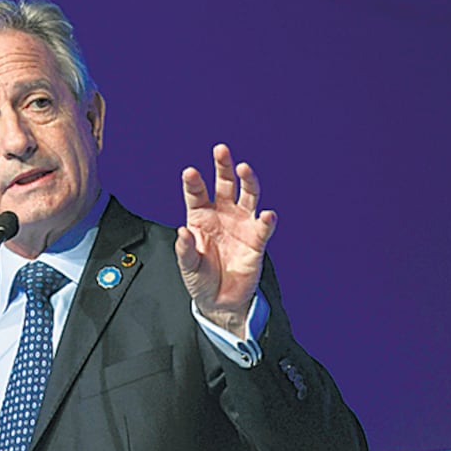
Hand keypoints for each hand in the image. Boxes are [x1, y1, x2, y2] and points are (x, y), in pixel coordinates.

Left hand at [174, 144, 276, 336]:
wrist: (220, 300)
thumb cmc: (201, 278)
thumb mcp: (188, 266)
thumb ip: (185, 249)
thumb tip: (182, 232)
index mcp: (200, 217)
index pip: (196, 193)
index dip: (193, 182)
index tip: (190, 172)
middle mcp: (222, 214)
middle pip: (224, 184)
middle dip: (223, 166)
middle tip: (221, 150)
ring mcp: (241, 224)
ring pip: (247, 196)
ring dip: (247, 181)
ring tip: (244, 168)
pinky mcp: (256, 240)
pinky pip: (263, 226)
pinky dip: (267, 220)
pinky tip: (268, 213)